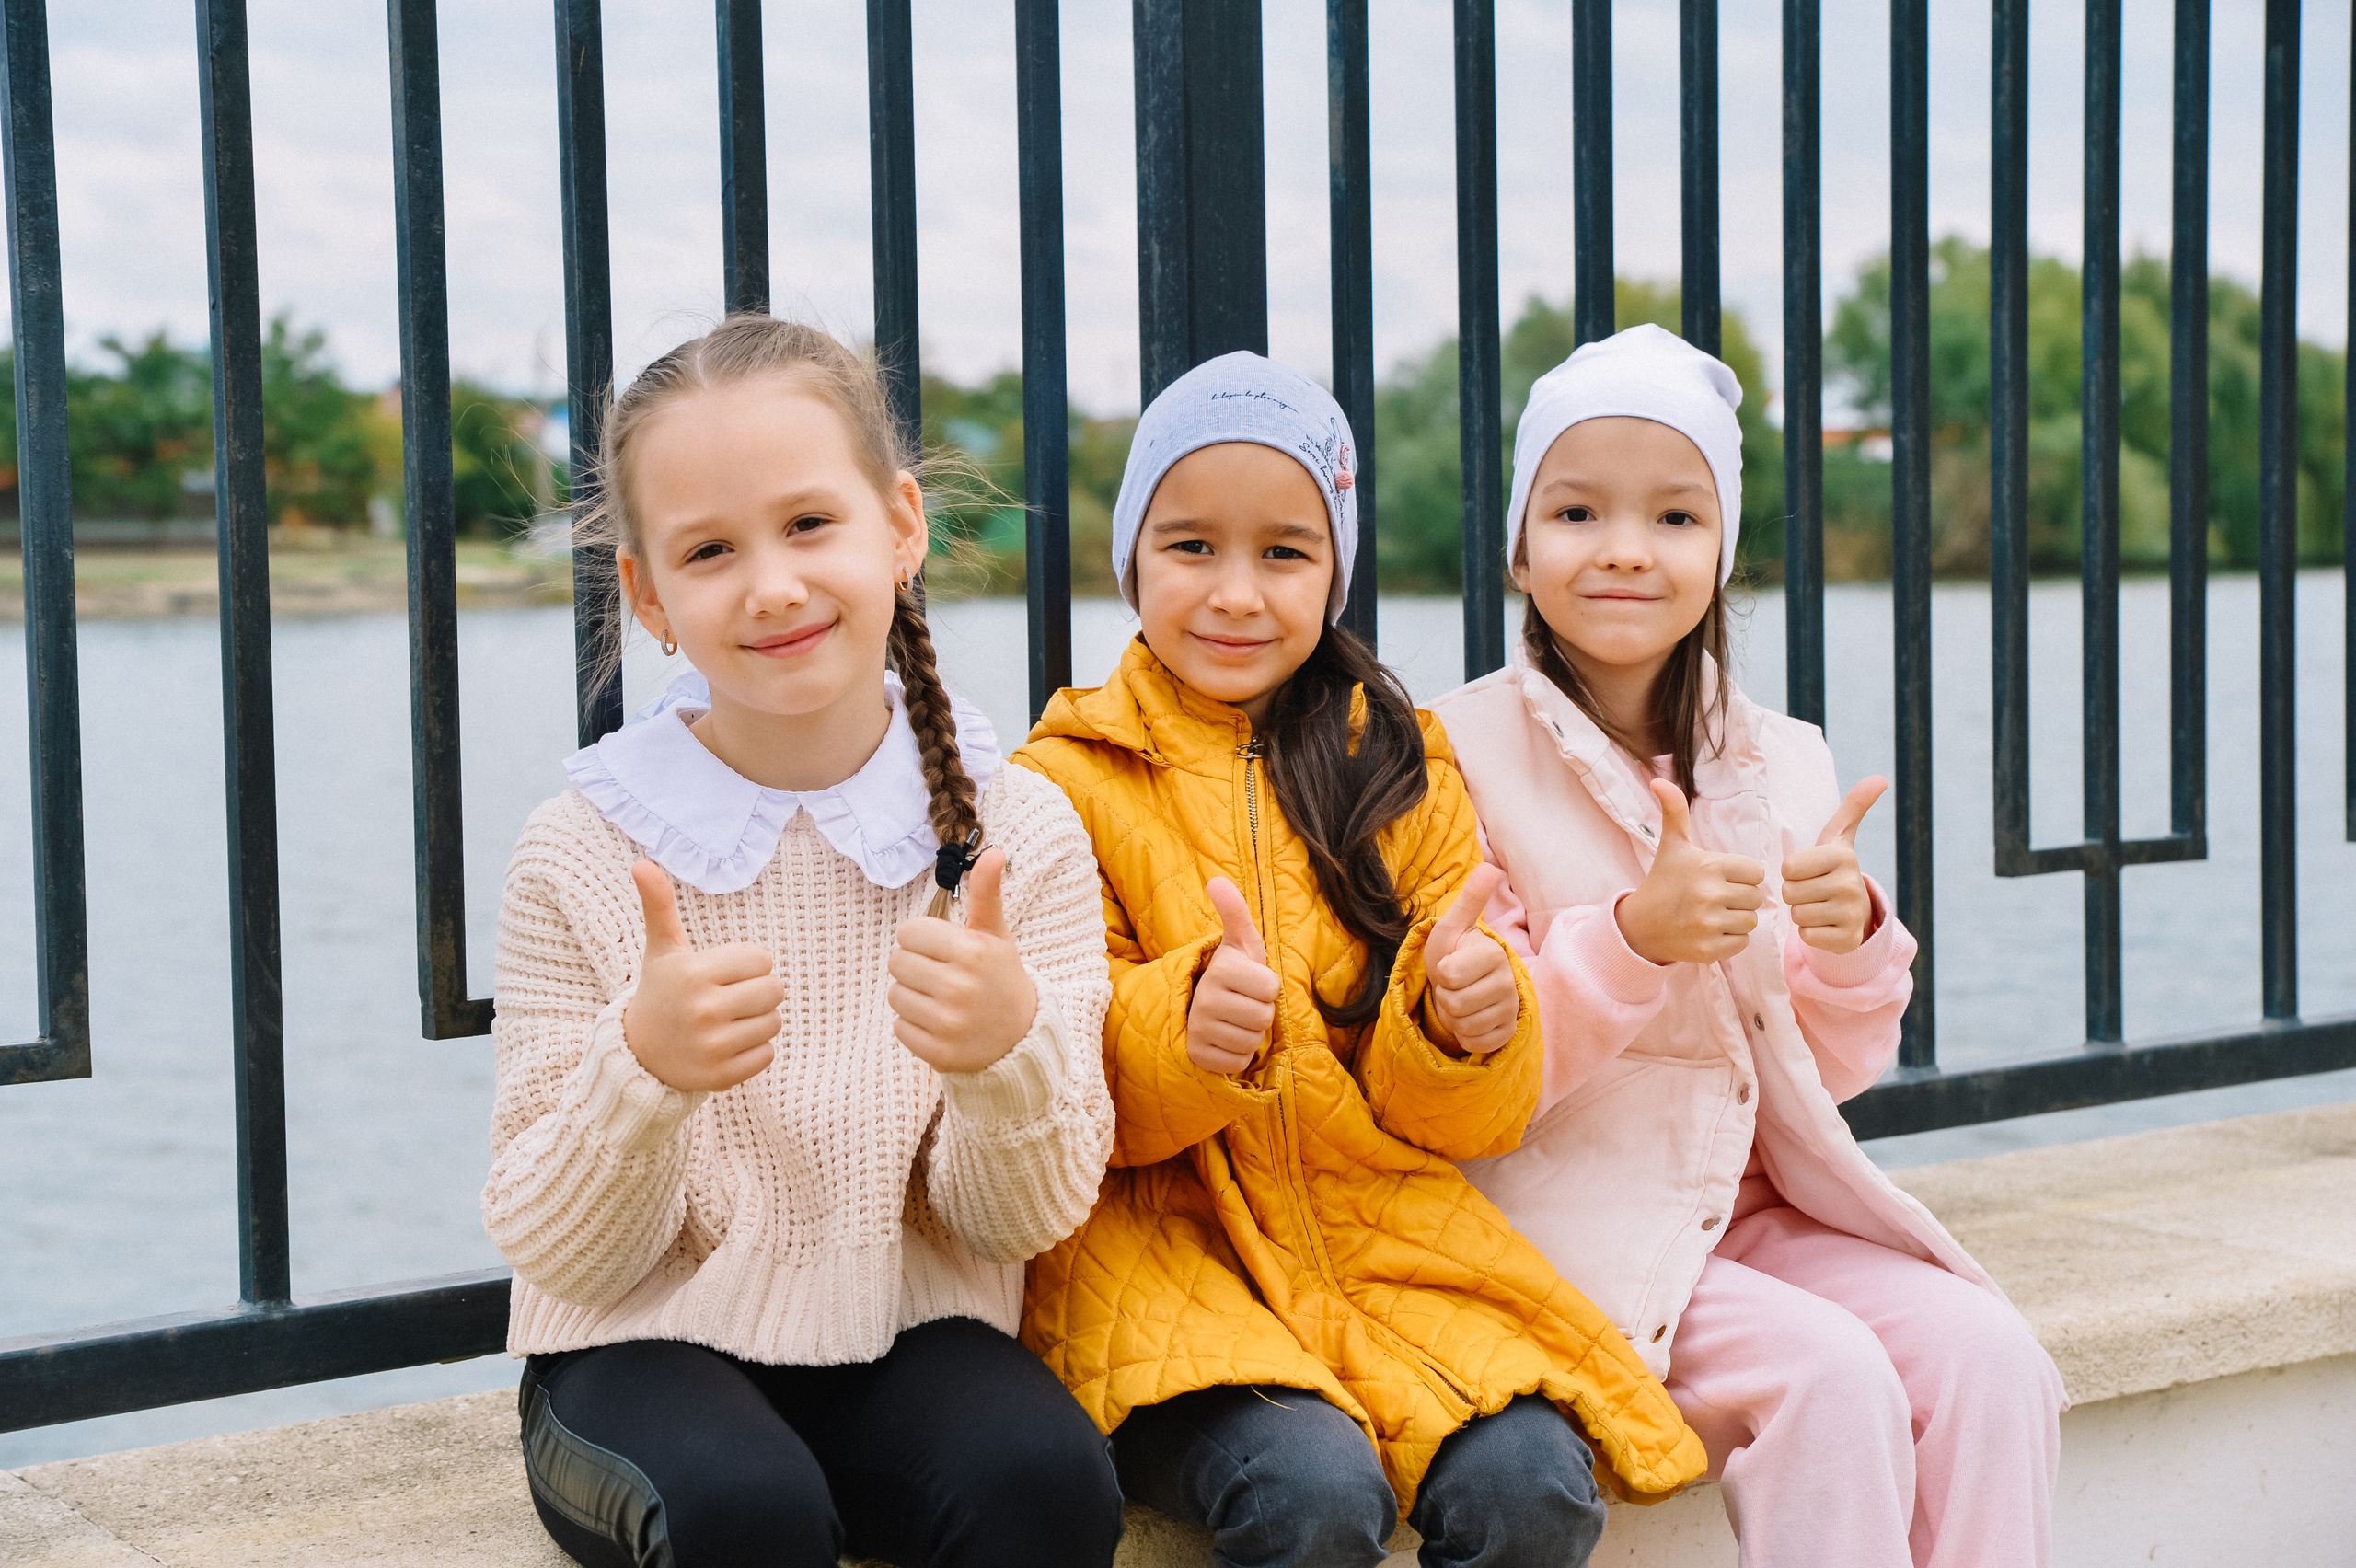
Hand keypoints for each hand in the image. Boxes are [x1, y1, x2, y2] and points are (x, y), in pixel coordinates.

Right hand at [622, 859, 783, 1092]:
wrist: (639, 1056)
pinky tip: (726, 1046)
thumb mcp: (662, 950)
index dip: (748, 965)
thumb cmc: (661, 992)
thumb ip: (658, 906)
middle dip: (758, 992)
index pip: (762, 959)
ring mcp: (712, 1046)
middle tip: (729, 998)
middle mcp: (703, 1010)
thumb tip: (641, 862)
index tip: (722, 974)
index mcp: (693, 973)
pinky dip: (754, 1051)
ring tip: (726, 1022)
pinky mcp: (721, 1076)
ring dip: (757, 1021)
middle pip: (774, 990)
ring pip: (774, 1023)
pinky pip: (768, 1054)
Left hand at [888, 848, 1037, 1072]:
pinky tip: (940, 1024)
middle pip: (896, 962)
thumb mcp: (996, 935)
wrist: (1022, 1039)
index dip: (922, 939)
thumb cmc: (1000, 978)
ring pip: (895, 995)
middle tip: (942, 975)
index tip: (943, 950)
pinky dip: (914, 1025)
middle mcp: (959, 986)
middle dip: (915, 966)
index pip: (908, 932)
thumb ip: (987, 894)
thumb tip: (995, 851)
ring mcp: (948, 1022)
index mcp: (972, 951)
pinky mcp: (938, 1052)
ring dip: (912, 996)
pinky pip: (899, 1027)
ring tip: (941, 1000)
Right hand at [1187, 877, 1279, 1074]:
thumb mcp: (1239, 942)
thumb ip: (1235, 911)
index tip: (1250, 982)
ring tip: (1233, 1020)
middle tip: (1242, 1002)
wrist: (1198, 1005)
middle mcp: (1205, 1001)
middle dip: (1260, 1012)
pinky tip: (1225, 1039)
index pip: (1272, 989)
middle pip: (1265, 1017)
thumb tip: (1215, 880)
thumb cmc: (1232, 973)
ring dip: (1249, 1033)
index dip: (1267, 986)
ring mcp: (1199, 1030)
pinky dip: (1237, 1054)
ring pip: (1252, 1041)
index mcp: (1221, 970)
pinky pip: (1238, 1061)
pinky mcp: (1198, 1056)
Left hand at [1423, 864, 1518, 1055]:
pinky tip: (1471, 1018)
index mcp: (1494, 954)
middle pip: (1454, 1004)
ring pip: (1464, 1025)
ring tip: (1462, 999)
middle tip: (1455, 985)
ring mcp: (1510, 1010)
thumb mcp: (1453, 927)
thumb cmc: (1454, 954)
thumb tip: (1490, 868)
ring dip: (1453, 1016)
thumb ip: (1470, 900)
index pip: (1448, 976)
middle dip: (1445, 996)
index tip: (1451, 965)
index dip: (1441, 973)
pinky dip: (1465, 1035)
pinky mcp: (1507, 1033)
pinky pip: (1476, 1043)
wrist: (1463, 985)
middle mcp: (1508, 982)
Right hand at [1616, 779, 1766, 964]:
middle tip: (1716, 898)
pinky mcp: (1709, 949)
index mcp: (1708, 866)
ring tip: (1713, 915)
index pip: (1756, 873)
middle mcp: (1709, 895)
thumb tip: (1659, 780)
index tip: (1721, 879)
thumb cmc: (1663, 881)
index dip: (1742, 876)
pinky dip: (1730, 940)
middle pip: (1756, 898)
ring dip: (1736, 919)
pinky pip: (1742, 943)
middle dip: (1740, 898)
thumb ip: (1674, 811)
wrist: (1640, 926)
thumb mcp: (1672, 845)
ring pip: (1750, 921)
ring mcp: (1708, 924)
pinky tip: (1709, 931)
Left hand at [1781, 777, 1886, 955]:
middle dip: (1796, 893)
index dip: (1793, 872)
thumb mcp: (1840, 836)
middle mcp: (1850, 885)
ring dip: (1802, 913)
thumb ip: (1854, 805)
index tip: (1811, 871)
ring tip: (1821, 906)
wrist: (1857, 911)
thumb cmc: (1834, 869)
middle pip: (1790, 892)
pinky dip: (1811, 933)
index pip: (1788, 868)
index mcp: (1842, 857)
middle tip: (1815, 890)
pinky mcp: (1846, 940)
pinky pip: (1806, 936)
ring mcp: (1851, 914)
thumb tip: (1881, 778)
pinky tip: (1827, 925)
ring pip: (1797, 915)